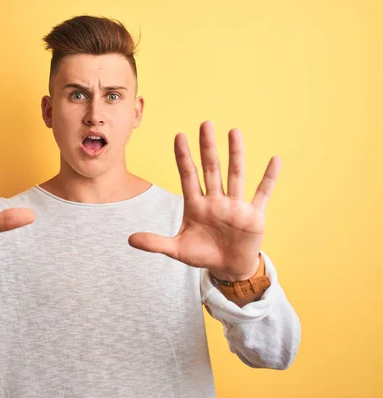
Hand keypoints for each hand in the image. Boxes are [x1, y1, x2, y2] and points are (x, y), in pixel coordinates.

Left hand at [129, 121, 280, 281]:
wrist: (228, 268)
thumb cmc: (202, 254)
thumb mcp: (177, 250)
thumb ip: (155, 243)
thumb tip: (129, 240)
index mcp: (196, 205)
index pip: (188, 176)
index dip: (183, 157)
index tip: (179, 136)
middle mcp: (216, 200)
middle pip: (211, 169)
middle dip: (208, 148)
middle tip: (205, 124)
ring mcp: (235, 206)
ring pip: (236, 175)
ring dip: (236, 154)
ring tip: (234, 132)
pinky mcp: (254, 216)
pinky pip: (262, 194)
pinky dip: (269, 178)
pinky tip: (275, 160)